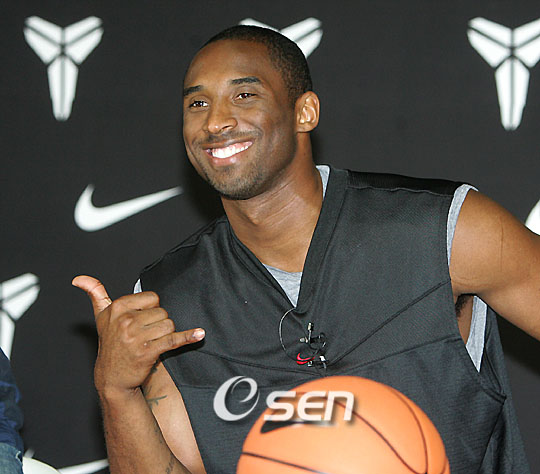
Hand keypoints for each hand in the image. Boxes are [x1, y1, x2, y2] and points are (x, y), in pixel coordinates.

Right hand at [72, 275, 204, 397]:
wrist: (112, 378)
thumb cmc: (110, 344)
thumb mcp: (101, 317)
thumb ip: (95, 293)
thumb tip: (78, 279)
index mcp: (118, 307)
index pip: (153, 298)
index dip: (151, 309)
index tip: (141, 320)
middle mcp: (126, 320)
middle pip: (163, 312)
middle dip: (159, 323)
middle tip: (146, 335)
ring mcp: (136, 337)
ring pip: (169, 325)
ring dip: (165, 334)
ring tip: (152, 343)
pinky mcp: (148, 351)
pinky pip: (173, 340)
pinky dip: (188, 337)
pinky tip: (199, 334)